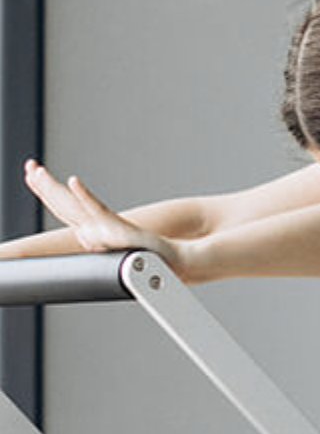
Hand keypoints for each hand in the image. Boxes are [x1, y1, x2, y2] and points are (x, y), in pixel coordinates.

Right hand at [24, 159, 186, 275]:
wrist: (176, 264)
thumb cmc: (152, 256)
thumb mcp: (121, 242)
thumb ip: (101, 236)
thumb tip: (84, 234)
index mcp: (96, 235)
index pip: (66, 210)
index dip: (48, 193)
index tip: (32, 174)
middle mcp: (97, 234)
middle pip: (64, 207)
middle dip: (44, 188)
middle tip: (30, 168)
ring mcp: (106, 233)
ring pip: (73, 208)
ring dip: (54, 190)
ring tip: (38, 172)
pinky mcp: (121, 232)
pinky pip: (99, 212)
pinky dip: (84, 196)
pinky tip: (74, 181)